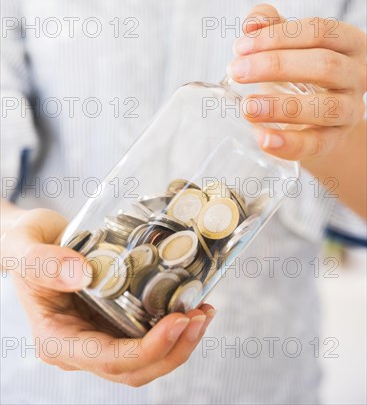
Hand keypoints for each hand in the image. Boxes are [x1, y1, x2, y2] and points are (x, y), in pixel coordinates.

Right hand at [1, 208, 214, 386]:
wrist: (33, 239)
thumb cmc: (25, 244)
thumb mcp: (24, 247)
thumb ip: (46, 263)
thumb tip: (85, 275)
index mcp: (57, 339)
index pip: (107, 360)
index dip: (146, 349)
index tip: (176, 322)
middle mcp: (80, 346)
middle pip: (134, 368)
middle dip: (174, 348)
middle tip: (200, 316)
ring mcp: (98, 335)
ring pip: (145, 358)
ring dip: (179, 341)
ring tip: (204, 312)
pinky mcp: (113, 321)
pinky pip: (146, 334)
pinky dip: (172, 326)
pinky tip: (190, 303)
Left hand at [228, 4, 365, 160]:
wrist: (309, 115)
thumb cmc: (297, 71)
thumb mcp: (285, 45)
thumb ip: (269, 26)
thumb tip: (253, 23)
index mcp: (348, 43)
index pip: (320, 31)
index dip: (279, 36)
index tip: (241, 47)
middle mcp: (357, 75)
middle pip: (325, 65)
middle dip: (276, 66)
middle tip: (236, 71)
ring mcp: (350, 110)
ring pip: (325, 107)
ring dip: (282, 107)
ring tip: (247, 107)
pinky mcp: (335, 140)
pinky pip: (316, 144)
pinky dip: (288, 143)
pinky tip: (261, 137)